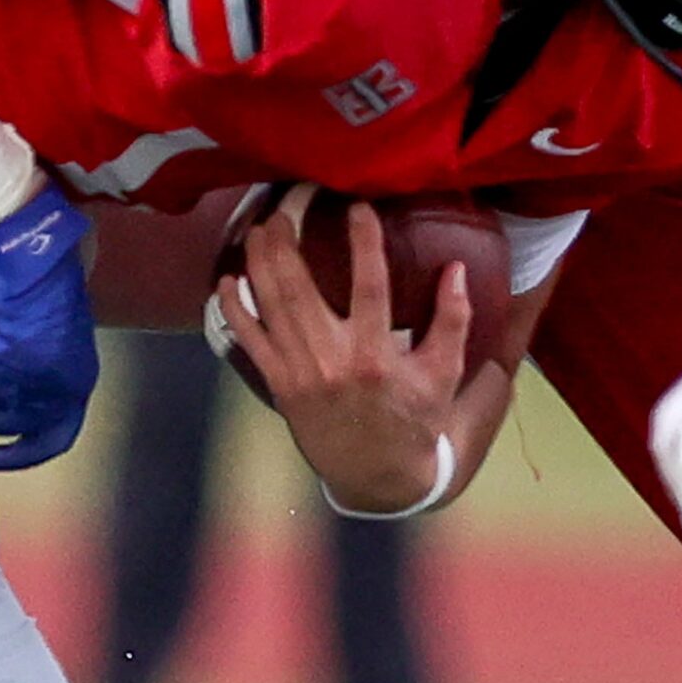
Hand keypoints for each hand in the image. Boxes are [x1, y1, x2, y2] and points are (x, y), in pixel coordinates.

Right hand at [0, 181, 96, 470]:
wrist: (30, 237)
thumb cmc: (31, 281)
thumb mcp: (38, 338)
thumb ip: (21, 378)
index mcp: (78, 380)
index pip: (55, 439)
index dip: (16, 456)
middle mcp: (70, 381)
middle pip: (7, 424)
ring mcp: (50, 368)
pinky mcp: (25, 350)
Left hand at [216, 202, 468, 512]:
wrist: (376, 476)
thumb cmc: (414, 419)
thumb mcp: (444, 373)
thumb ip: (452, 319)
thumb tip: (455, 267)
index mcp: (377, 356)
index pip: (369, 286)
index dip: (363, 242)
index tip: (357, 205)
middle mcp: (332, 361)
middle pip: (300, 289)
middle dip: (287, 242)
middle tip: (284, 206)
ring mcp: (299, 373)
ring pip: (270, 307)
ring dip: (259, 263)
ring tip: (258, 228)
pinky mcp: (278, 385)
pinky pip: (248, 341)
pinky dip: (234, 309)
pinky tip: (226, 279)